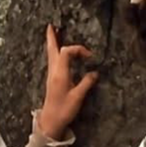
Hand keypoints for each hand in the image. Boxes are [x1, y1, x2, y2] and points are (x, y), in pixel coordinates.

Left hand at [37, 24, 97, 140]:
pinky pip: (52, 61)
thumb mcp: (78, 97)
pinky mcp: (52, 79)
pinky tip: (57, 52)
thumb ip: (86, 83)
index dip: (78, 49)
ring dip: (52, 43)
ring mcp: (51, 75)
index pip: (66, 51)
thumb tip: (94, 72)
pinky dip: (55, 52)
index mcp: (59, 73)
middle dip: (52, 37)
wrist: (50, 121)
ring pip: (51, 54)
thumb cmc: (64, 110)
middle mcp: (53, 71)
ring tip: (53, 33)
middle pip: (52, 49)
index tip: (89, 56)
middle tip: (52, 25)